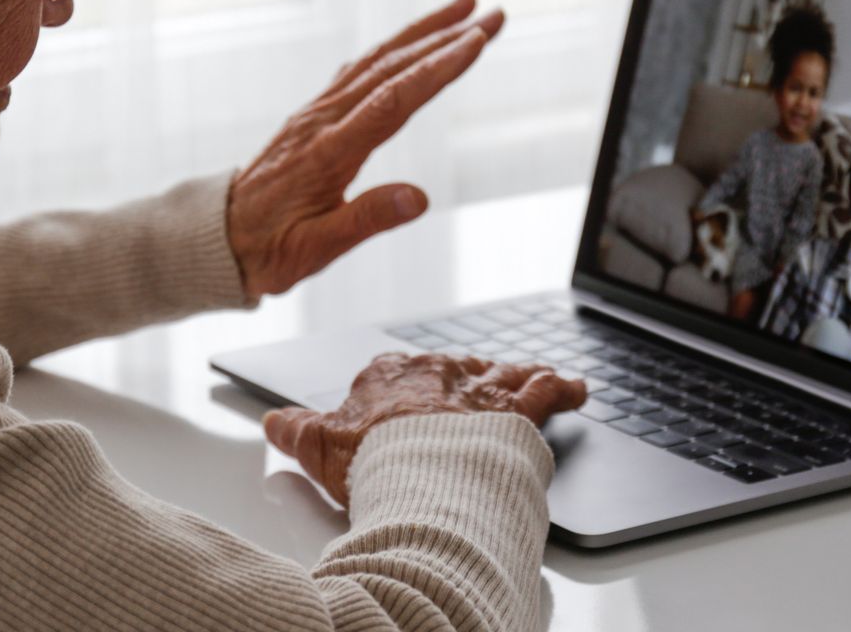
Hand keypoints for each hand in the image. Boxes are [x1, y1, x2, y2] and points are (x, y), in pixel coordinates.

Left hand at [227, 0, 504, 298]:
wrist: (218, 236)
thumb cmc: (268, 248)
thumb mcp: (316, 249)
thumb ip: (368, 220)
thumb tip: (419, 199)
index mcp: (329, 151)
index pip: (393, 100)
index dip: (437, 69)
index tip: (476, 40)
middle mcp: (324, 120)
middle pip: (392, 67)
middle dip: (446, 37)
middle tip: (495, 14)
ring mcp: (317, 112)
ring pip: (377, 60)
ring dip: (424, 32)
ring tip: (465, 8)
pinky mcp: (315, 114)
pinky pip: (361, 70)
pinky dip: (394, 48)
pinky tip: (413, 41)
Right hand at [263, 353, 587, 505]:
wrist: (424, 478)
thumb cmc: (372, 465)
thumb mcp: (320, 449)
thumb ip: (296, 432)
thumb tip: (273, 421)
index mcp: (387, 377)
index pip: (394, 373)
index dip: (403, 390)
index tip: (407, 406)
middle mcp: (436, 374)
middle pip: (452, 372)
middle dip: (464, 382)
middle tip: (476, 398)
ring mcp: (477, 390)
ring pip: (501, 375)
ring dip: (519, 377)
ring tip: (537, 376)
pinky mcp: (516, 410)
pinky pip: (546, 391)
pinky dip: (563, 388)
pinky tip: (577, 387)